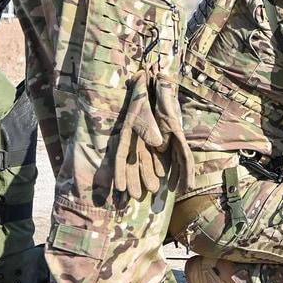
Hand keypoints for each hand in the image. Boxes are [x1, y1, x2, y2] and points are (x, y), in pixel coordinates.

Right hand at [111, 75, 166, 201]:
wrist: (146, 86)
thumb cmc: (141, 97)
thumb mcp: (143, 110)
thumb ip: (148, 127)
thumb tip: (157, 143)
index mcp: (126, 133)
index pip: (121, 157)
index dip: (120, 173)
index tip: (119, 188)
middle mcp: (133, 139)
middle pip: (132, 163)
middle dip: (133, 180)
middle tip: (136, 196)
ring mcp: (142, 139)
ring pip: (143, 161)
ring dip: (146, 175)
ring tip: (151, 190)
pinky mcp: (152, 138)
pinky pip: (153, 154)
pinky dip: (156, 164)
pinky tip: (162, 174)